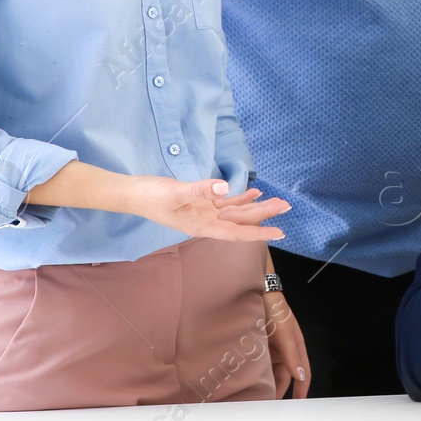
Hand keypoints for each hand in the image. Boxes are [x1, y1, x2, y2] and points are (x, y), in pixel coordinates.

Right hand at [129, 178, 288, 241]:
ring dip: (257, 205)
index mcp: (202, 226)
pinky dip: (241, 197)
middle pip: (242, 219)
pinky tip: (254, 192)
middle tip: (287, 206)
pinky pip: (226, 201)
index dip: (259, 232)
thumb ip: (200, 190)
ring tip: (278, 200)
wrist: (134, 194)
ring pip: (237, 210)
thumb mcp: (176, 192)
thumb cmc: (151, 197)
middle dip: (265, 213)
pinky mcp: (202, 201)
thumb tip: (224, 187)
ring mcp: (205, 212)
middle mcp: (207, 221)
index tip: (279, 232)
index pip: (237, 232)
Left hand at [262, 288, 310, 397]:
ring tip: (259, 398)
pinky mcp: (259, 347)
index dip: (302, 389)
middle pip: (285, 376)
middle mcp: (285, 350)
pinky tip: (250, 384)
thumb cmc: (276, 310)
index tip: (298, 405)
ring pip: (271, 373)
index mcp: (296, 347)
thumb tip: (301, 376)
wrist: (256, 293)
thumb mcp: (285, 333)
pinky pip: (260, 366)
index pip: (303, 373)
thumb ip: (292, 356)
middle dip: (280, 391)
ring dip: (267, 384)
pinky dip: (257, 375)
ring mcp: (271, 349)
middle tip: (271, 407)